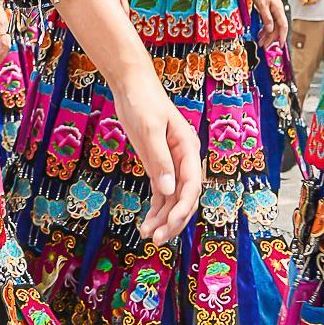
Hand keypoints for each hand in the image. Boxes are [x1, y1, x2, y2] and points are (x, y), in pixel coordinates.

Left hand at [111, 74, 201, 245]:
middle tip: (156, 239)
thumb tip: (169, 191)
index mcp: (189, 148)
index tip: (169, 224)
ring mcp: (172, 163)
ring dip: (163, 219)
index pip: (191, 186)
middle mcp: (185, 159)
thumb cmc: (142, 101)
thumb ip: (159, 160)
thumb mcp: (149, 129)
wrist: (131, 85)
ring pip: (173, 199)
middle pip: (185, 197)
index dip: (182, 208)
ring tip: (148, 236)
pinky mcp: (159, 165)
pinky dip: (156, 209)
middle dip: (173, 220)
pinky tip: (147, 223)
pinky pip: (162, 192)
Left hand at [249, 0, 287, 46]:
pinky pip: (269, 23)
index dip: (282, 36)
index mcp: (279, 11)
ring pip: (272, 27)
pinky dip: (265, 29)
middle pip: (277, 28)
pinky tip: (260, 34)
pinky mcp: (270, 11)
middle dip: (271, 38)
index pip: (283, 26)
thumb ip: (267, 18)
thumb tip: (270, 29)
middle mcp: (278, 12)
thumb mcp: (262, 5)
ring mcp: (274, 12)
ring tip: (261, 42)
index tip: (280, 45)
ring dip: (267, 35)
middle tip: (264, 46)